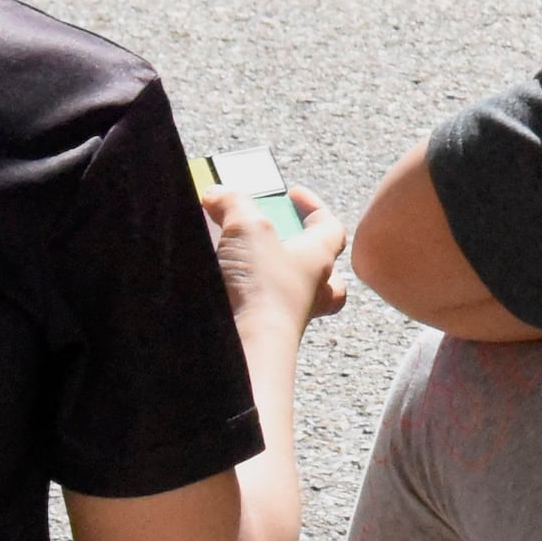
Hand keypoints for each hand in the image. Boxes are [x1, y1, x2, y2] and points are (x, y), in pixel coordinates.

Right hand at [209, 179, 352, 330]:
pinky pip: (254, 310)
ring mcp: (286, 316)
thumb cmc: (263, 286)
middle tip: (275, 240)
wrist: (248, 347)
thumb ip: (234, 204)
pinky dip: (235, 295)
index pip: (330, 228)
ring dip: (263, 275)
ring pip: (287, 293)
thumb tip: (218, 193)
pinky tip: (211, 284)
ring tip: (230, 258)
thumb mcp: (248, 228)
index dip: (314, 208)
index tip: (292, 194)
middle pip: (321, 271)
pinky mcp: (259, 332)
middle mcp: (310, 290)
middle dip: (300, 254)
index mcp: (318, 259)